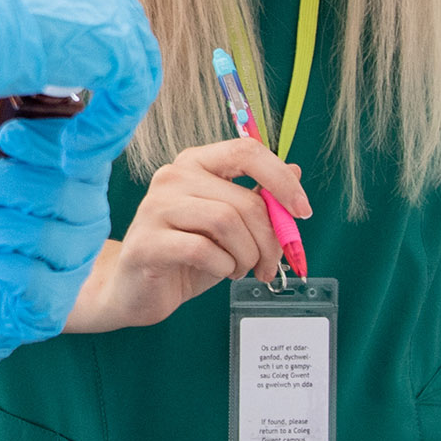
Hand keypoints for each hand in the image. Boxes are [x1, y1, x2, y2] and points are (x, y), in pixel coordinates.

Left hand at [0, 111, 120, 393]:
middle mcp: (88, 220)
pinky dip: (5, 264)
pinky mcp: (54, 302)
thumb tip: (6, 93)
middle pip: (64, 191)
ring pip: (49, 235)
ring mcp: (74, 262)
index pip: (89, 152)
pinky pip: (37, 280)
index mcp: (80, 179)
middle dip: (9, 181)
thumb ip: (3, 131)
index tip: (8, 136)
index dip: (52, 142)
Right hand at [64, 137, 311, 333]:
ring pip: (226, 222)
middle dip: (270, 240)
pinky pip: (203, 250)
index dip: (281, 180)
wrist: (138, 290)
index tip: (303, 211)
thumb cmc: (187, 255)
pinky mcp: (146, 243)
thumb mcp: (231, 226)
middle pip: (243, 201)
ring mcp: (155, 208)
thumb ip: (257, 198)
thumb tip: (296, 171)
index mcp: (196, 163)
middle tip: (270, 264)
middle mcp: (172, 177)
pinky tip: (220, 271)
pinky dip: (224, 266)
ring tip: (240, 269)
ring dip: (246, 255)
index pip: (246, 151)